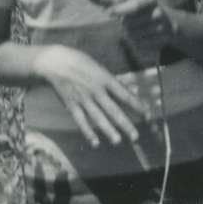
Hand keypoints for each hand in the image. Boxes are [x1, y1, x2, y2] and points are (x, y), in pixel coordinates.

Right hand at [33, 46, 147, 146]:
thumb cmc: (79, 61)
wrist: (55, 62)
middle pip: (113, 110)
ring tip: (117, 141)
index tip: (147, 114)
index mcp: (104, 79)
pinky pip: (81, 121)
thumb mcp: (99, 67)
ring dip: (108, 130)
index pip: (124, 94)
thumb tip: (129, 92)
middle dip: (125, 124)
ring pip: (98, 118)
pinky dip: (87, 132)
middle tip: (135, 136)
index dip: (137, 105)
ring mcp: (83, 99)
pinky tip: (95, 142)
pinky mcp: (71, 104)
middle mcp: (95, 90)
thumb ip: (113, 82)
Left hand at [108, 0, 178, 62]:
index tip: (108, 12)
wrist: (168, 23)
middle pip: (130, 22)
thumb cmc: (142, 11)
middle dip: (124, 24)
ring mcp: (163, 26)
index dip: (121, 9)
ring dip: (130, 35)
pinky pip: (142, 45)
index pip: (135, 4)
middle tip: (129, 22)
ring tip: (136, 30)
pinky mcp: (163, 39)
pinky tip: (142, 38)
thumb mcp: (129, 2)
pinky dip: (138, 43)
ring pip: (134, 35)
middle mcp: (158, 11)